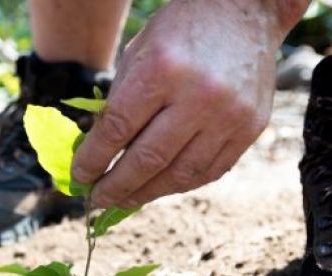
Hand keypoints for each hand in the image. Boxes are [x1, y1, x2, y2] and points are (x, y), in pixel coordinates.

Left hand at [72, 0, 294, 207]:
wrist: (245, 11)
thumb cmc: (180, 31)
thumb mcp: (139, 54)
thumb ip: (120, 103)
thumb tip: (97, 155)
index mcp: (162, 70)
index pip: (117, 130)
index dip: (94, 160)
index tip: (80, 177)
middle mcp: (199, 95)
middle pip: (147, 160)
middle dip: (116, 186)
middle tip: (98, 199)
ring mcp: (229, 115)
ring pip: (180, 174)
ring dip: (147, 193)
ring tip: (125, 200)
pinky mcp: (250, 128)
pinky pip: (210, 171)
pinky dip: (179, 184)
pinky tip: (159, 188)